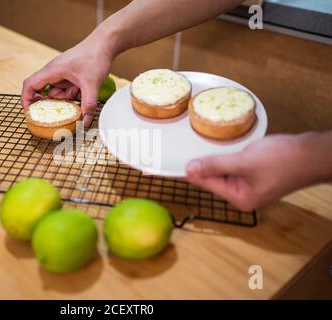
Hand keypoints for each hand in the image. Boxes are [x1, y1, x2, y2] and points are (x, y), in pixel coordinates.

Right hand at [21, 37, 113, 126]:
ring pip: (58, 91)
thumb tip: (85, 123)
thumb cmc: (95, 57)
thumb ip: (88, 105)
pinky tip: (83, 89)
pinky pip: (67, 88)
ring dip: (67, 97)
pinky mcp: (70, 74)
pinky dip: (73, 92)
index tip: (30, 112)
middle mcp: (54, 71)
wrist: (105, 43)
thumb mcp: (91, 85)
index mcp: (52, 70)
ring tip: (80, 92)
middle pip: (46, 92)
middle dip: (55, 102)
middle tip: (65, 108)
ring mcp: (62, 72)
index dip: (26, 99)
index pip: (30, 85)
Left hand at [185, 133, 327, 210]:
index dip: (188, 172)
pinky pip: (233, 166)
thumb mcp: (244, 162)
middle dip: (200, 163)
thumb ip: (216, 165)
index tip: (169, 166)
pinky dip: (225, 156)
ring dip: (213, 158)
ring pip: (222, 170)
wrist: (314, 153)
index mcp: (239, 197)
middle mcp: (242, 194)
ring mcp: (249, 184)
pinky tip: (217, 146)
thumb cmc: (284, 159)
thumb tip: (191, 168)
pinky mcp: (256, 173)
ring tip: (194, 145)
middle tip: (180, 150)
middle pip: (213, 178)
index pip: (206, 183)